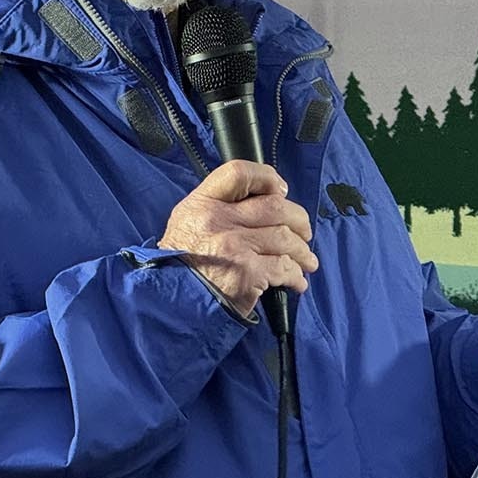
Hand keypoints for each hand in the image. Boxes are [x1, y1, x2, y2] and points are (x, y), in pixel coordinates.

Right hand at [159, 160, 317, 316]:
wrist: (171, 304)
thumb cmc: (182, 264)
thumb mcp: (187, 222)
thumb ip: (218, 206)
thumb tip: (263, 198)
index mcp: (202, 204)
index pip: (239, 173)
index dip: (266, 177)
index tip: (280, 190)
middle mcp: (218, 221)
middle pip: (275, 206)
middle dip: (298, 219)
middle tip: (303, 232)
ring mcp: (235, 247)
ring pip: (286, 238)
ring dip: (302, 251)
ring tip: (306, 260)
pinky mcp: (247, 275)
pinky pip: (285, 268)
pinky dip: (296, 275)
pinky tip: (297, 281)